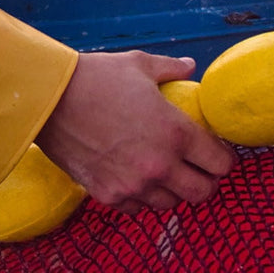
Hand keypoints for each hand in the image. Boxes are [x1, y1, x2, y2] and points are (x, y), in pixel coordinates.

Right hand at [35, 50, 234, 214]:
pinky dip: (141, 195)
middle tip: (197, 168)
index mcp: (175, 132)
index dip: (223, 158)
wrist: (50, 99)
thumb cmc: (97, 77)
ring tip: (165, 172)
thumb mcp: (139, 65)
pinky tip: (135, 177)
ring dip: (172, 189)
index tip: (217, 152)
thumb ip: (170, 68)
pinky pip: (137, 207)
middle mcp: (160, 166)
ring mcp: (134, 185)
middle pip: (202, 192)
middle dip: (205, 181)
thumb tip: (190, 67)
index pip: (219, 162)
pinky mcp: (109, 195)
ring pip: (170, 203)